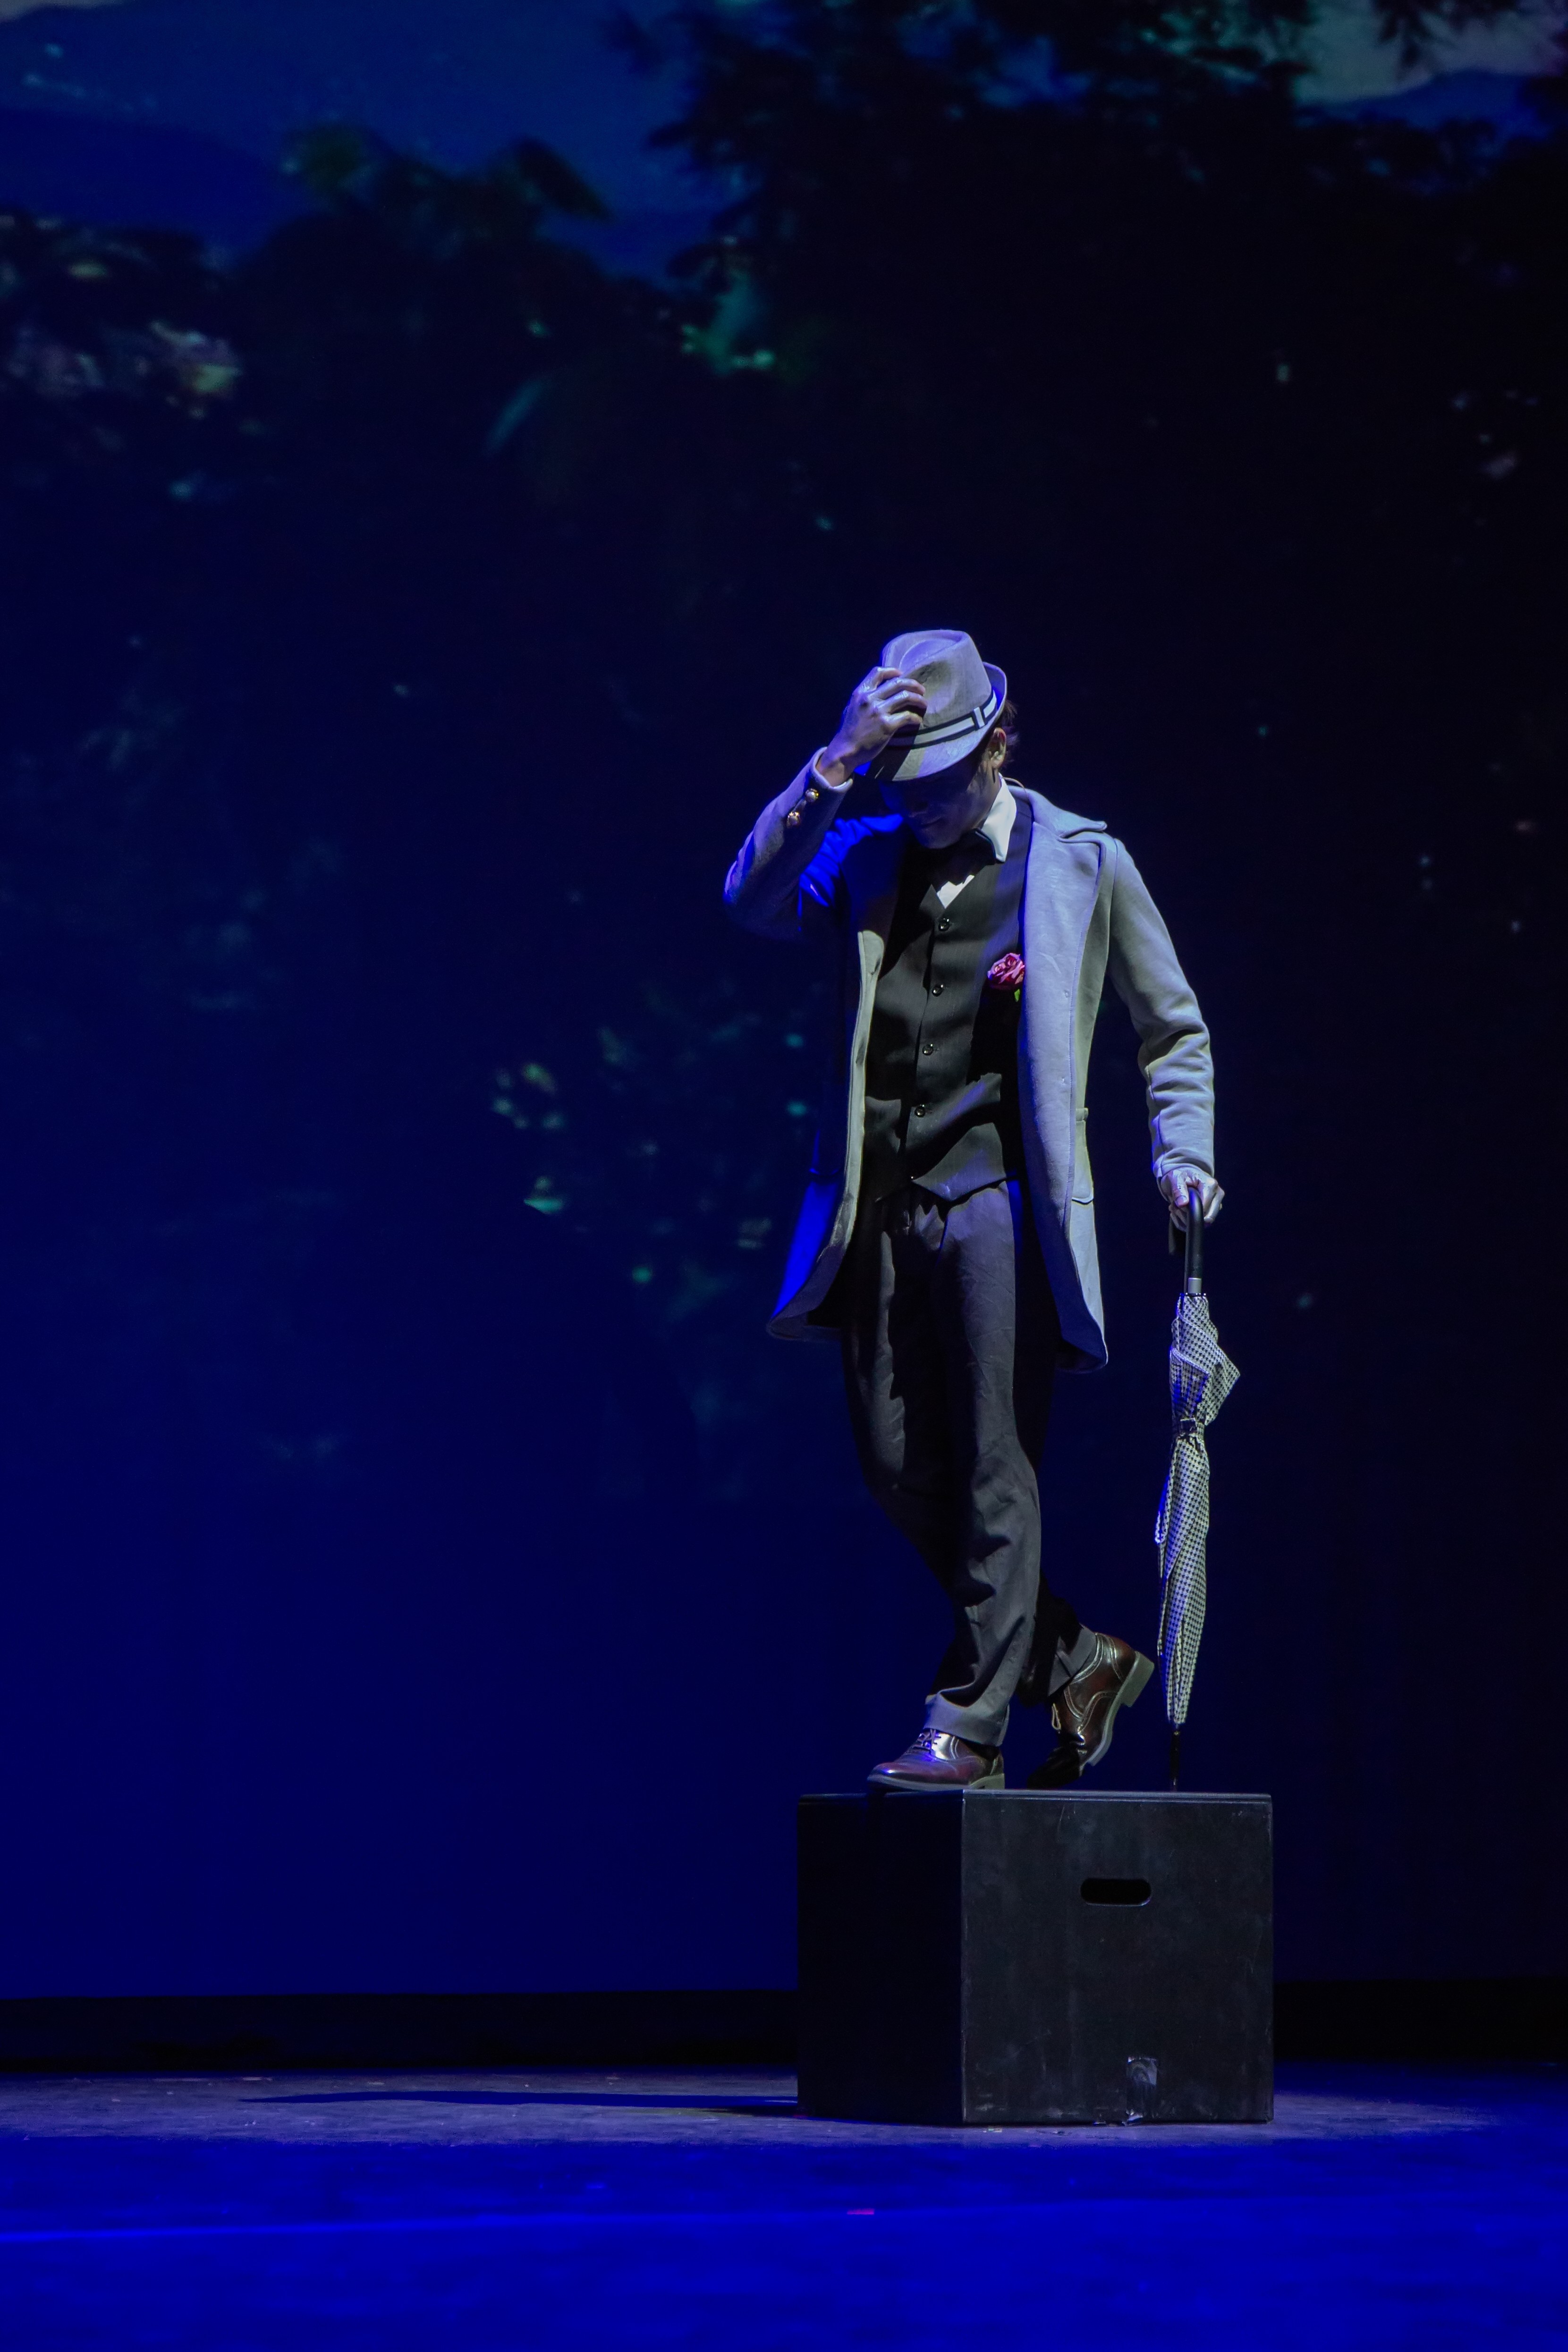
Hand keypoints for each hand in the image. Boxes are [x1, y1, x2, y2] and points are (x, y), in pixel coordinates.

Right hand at [817, 666, 927, 785]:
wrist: (844, 751)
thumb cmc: (848, 731)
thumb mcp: (851, 707)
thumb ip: (864, 699)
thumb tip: (878, 693)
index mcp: (860, 693)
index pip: (878, 672)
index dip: (892, 671)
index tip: (902, 674)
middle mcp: (870, 699)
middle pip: (897, 682)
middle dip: (913, 684)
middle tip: (921, 690)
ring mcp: (878, 712)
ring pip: (906, 696)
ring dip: (919, 699)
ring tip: (924, 703)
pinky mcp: (887, 726)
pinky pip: (907, 716)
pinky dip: (915, 718)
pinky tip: (918, 721)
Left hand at [1160, 1169, 1223, 1227]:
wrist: (1183, 1176)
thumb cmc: (1181, 1176)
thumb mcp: (1175, 1178)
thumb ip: (1178, 1190)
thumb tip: (1183, 1204)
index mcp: (1211, 1185)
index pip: (1204, 1206)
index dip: (1189, 1210)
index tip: (1177, 1206)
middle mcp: (1218, 1194)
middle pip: (1207, 1217)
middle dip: (1188, 1216)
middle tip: (1176, 1207)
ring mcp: (1218, 1203)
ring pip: (1204, 1223)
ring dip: (1187, 1219)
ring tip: (1178, 1208)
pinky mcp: (1214, 1211)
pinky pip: (1201, 1224)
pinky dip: (1187, 1222)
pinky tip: (1181, 1212)